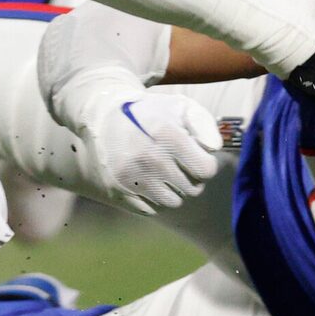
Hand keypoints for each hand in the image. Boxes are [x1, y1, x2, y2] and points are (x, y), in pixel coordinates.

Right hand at [38, 5, 219, 212]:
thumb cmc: (148, 112)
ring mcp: (131, 176)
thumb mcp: (179, 106)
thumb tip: (213, 149)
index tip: (193, 154)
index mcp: (165, 135)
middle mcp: (148, 158)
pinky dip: (152, 198)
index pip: (206, 170)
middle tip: (176, 163)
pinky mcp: (117, 190)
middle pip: (193, 189)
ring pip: (173, 202)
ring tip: (161, 172)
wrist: (101, 115)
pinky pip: (151, 209)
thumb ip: (205, 124)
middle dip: (190, 177)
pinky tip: (145, 179)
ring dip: (172, 190)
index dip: (204, 163)